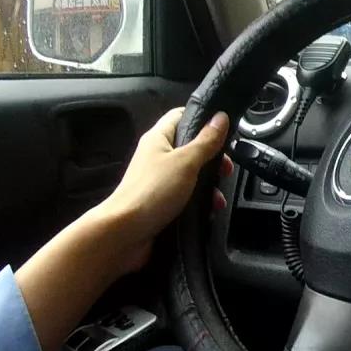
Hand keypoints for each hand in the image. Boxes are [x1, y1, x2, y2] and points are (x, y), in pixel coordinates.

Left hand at [96, 107, 232, 274]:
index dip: (203, 118)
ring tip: (218, 198)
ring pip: (192, 175)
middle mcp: (157, 157)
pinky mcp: (162, 203)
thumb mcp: (186, 162)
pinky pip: (187, 197)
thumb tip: (221, 117)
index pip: (182, 116)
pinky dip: (200, 202)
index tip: (224, 128)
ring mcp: (159, 181)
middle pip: (191, 148)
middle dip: (213, 159)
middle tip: (226, 169)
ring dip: (209, 185)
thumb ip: (206, 141)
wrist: (124, 234)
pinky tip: (209, 211)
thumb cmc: (153, 192)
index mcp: (158, 138)